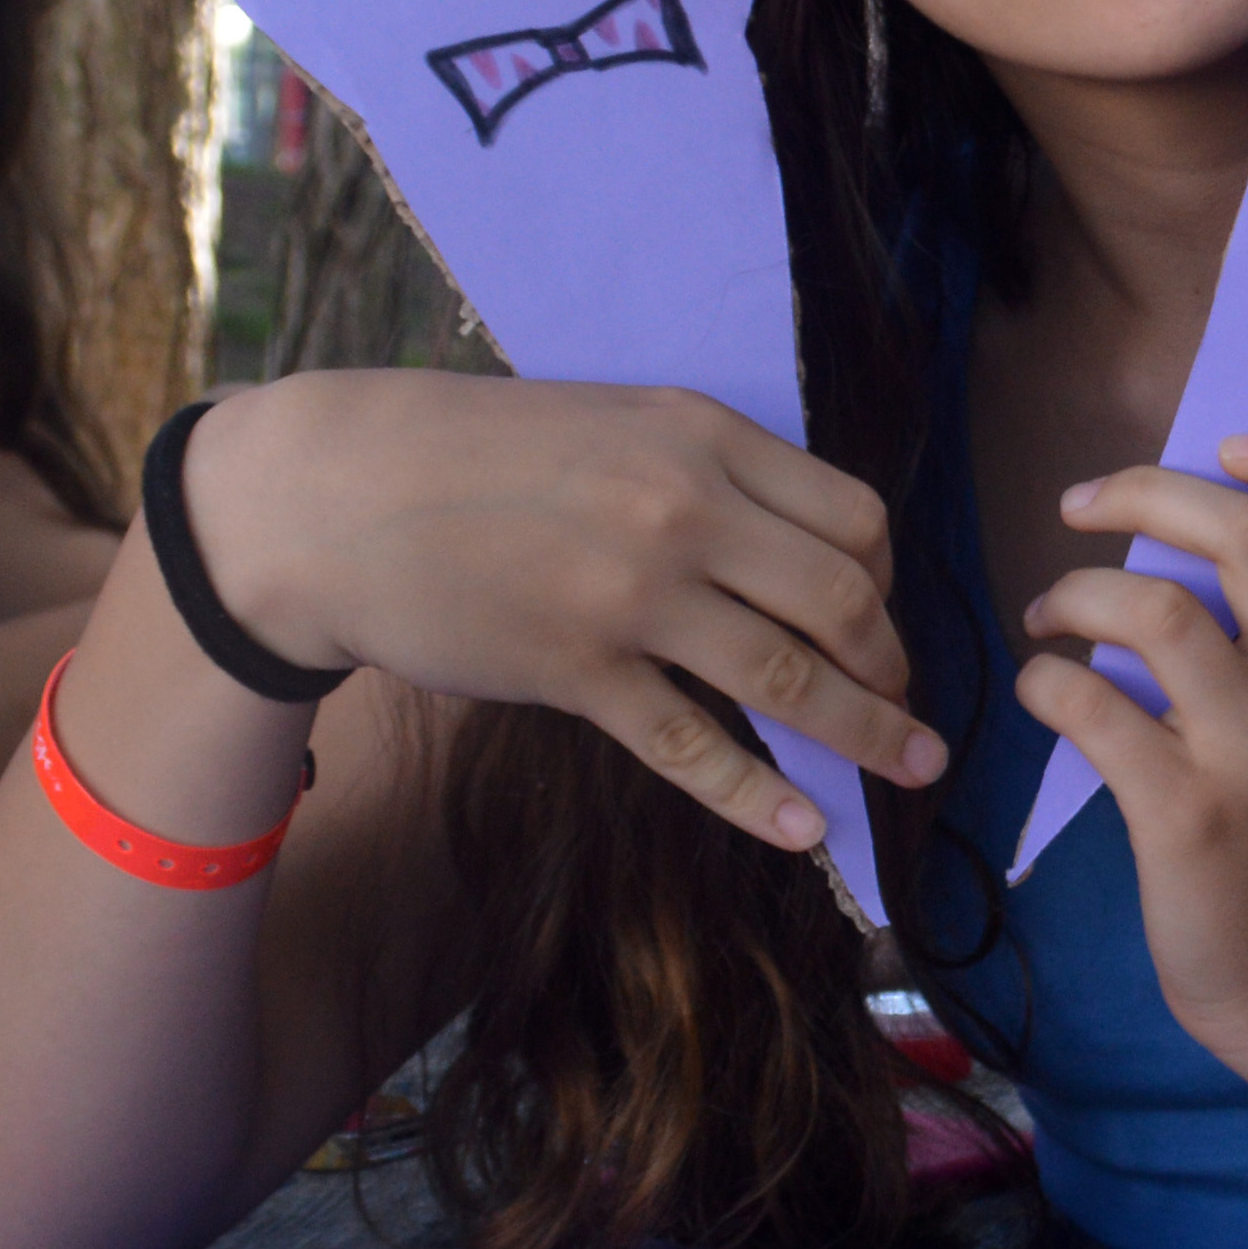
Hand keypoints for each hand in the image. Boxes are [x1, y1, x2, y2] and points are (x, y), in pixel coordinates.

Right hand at [177, 369, 934, 852]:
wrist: (337, 496)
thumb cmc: (474, 456)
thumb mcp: (613, 422)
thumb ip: (704, 472)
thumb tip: (792, 549)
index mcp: (703, 436)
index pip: (854, 517)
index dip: (889, 579)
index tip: (883, 617)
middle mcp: (684, 509)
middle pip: (844, 599)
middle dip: (892, 663)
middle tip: (906, 704)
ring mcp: (633, 594)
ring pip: (790, 676)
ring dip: (867, 730)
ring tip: (910, 765)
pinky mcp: (576, 670)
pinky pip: (692, 744)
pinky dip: (758, 793)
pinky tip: (804, 826)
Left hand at [1022, 432, 1247, 1070]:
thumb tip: (1178, 527)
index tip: (1232, 446)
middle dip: (1147, 491)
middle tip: (1081, 505)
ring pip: (1159, 615)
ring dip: (1077, 594)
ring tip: (1046, 614)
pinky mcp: (1185, 816)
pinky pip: (1093, 709)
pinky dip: (1047, 683)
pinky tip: (1043, 693)